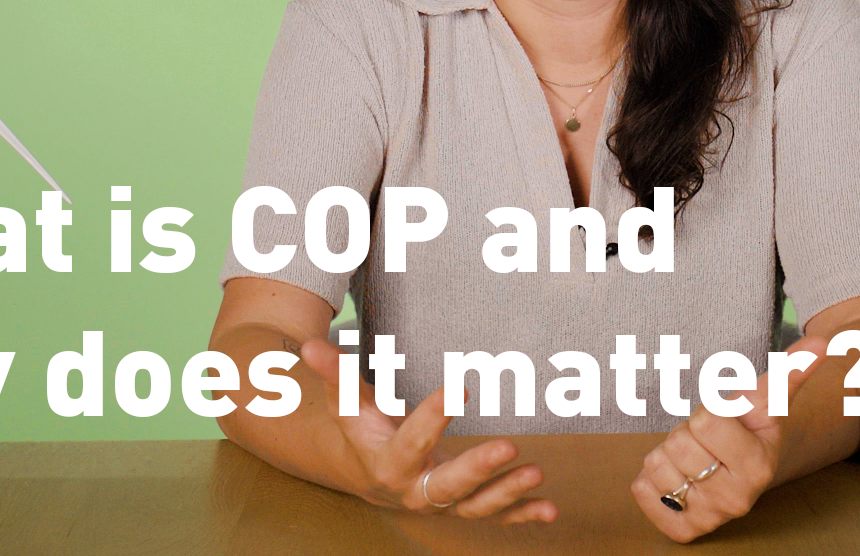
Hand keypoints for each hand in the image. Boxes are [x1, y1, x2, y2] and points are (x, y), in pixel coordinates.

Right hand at [298, 339, 557, 523]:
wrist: (373, 475)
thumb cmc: (366, 432)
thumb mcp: (351, 405)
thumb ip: (335, 375)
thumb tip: (308, 343)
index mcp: (388, 463)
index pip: (411, 440)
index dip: (434, 417)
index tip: (461, 388)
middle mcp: (416, 491)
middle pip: (447, 485)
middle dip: (478, 470)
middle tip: (509, 447)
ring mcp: (444, 504)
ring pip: (477, 505)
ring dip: (508, 492)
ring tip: (536, 472)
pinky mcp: (466, 508)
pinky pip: (497, 516)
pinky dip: (524, 514)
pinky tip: (551, 507)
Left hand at [629, 336, 828, 542]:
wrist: (743, 470)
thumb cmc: (751, 429)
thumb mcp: (766, 400)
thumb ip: (791, 370)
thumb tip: (823, 342)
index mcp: (758, 465)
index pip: (707, 421)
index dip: (709, 413)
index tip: (724, 422)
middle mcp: (736, 499)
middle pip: (678, 443)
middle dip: (687, 433)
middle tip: (707, 442)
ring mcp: (709, 517)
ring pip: (656, 466)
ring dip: (668, 455)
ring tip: (694, 458)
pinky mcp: (683, 529)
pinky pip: (641, 491)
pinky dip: (649, 480)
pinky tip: (676, 477)